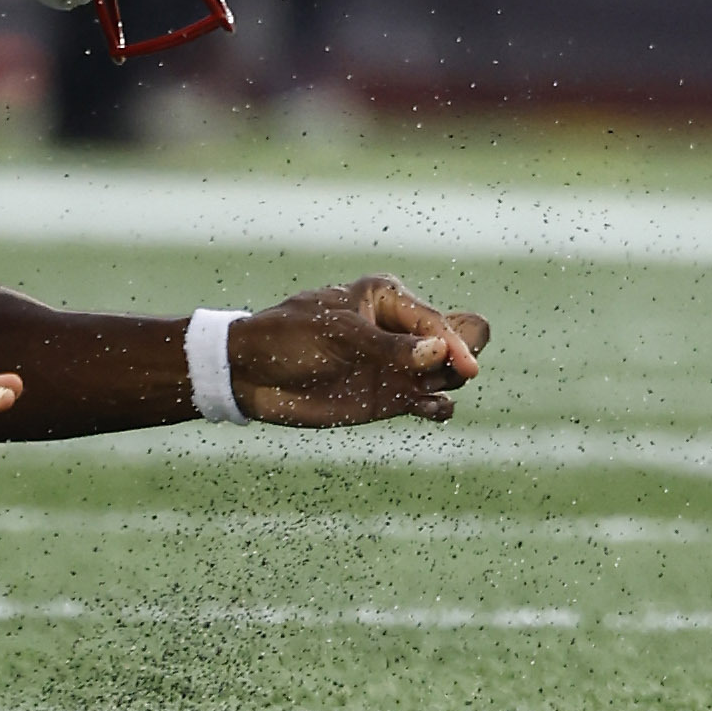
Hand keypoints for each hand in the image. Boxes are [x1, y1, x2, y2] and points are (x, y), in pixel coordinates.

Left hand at [230, 277, 489, 426]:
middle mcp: (400, 332)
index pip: (436, 320)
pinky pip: (428, 402)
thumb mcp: (339, 334)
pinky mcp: (388, 399)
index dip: (452, 343)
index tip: (463, 368)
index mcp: (390, 300)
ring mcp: (396, 367)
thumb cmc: (289, 337)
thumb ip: (389, 347)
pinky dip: (437, 407)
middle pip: (456, 340)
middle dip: (461, 357)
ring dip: (448, 384)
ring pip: (446, 373)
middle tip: (451, 375)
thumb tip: (440, 351)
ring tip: (428, 397)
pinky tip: (430, 411)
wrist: (248, 375)